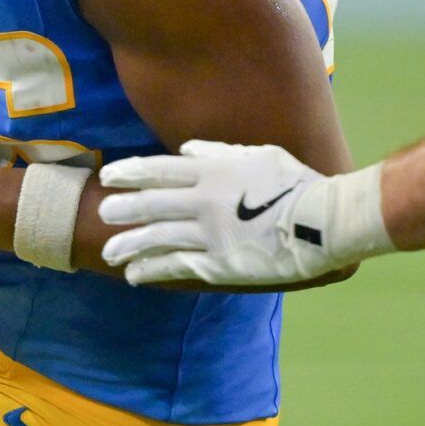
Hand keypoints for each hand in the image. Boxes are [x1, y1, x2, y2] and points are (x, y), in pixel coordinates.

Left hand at [98, 141, 392, 286]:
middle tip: (103, 213)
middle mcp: (203, 201)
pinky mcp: (218, 264)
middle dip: (122, 209)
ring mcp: (209, 234)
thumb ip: (217, 152)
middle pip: (150, 204)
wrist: (321, 221)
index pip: (159, 169)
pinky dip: (152, 270)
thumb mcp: (258, 155)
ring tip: (110, 252)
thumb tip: (185, 150)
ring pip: (157, 237)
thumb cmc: (296, 183)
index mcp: (213, 171)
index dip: (130, 173)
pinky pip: (176, 266)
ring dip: (129, 245)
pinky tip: (135, 275)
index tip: (109, 175)